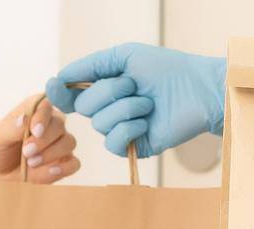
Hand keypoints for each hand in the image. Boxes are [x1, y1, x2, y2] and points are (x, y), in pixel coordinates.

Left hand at [0, 95, 80, 183]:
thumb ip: (11, 128)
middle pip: (60, 125)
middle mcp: (51, 124)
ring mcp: (60, 144)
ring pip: (69, 142)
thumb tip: (24, 118)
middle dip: (43, 140)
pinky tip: (49, 171)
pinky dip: (63, 168)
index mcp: (34, 111)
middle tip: (26, 152)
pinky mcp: (64, 163)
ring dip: (51, 154)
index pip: (46, 105)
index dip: (43, 117)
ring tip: (31, 163)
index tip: (34, 131)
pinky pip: (74, 164)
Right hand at [45, 43, 225, 157]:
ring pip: (99, 123)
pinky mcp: (134, 146)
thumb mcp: (125, 56)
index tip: (55, 85)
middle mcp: (109, 109)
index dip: (59, 92)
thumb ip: (91, 65)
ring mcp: (121, 129)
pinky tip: (147, 121)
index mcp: (104, 87)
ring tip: (149, 102)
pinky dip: (130, 128)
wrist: (198, 90)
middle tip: (135, 85)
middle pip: (83, 107)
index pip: (70, 94)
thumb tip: (60, 76)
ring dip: (126, 108)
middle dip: (109, 91)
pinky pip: (113, 142)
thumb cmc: (167, 70)